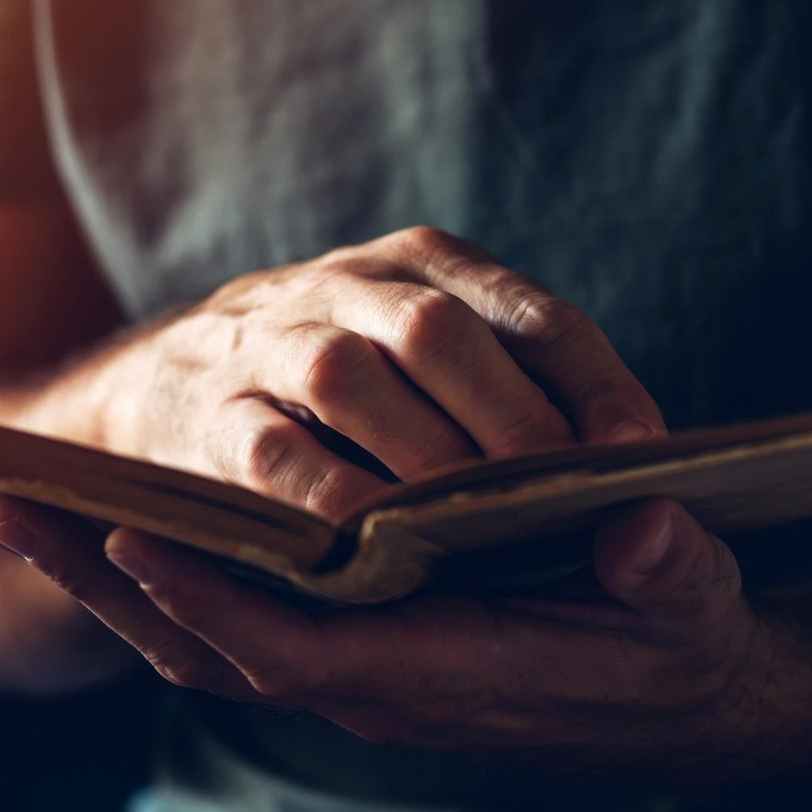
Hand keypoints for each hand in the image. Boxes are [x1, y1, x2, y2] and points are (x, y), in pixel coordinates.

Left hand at [0, 493, 805, 782]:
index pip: (302, 653)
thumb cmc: (677, 643)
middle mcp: (379, 682)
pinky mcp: (359, 641)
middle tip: (11, 512)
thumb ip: (667, 575)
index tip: (131, 537)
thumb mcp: (692, 606)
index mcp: (445, 674)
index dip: (216, 602)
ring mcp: (358, 666)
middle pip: (216, 647)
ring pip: (210, 639)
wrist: (674, 694)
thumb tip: (641, 534)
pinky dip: (169, 583)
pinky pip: (238, 621)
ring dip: (115, 583)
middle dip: (113, 588)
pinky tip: (116, 530)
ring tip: (26, 512)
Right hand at [93, 226, 664, 519]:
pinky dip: (327, 499)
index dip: (592, 379)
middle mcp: (348, 284)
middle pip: (436, 331)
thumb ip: (522, 384)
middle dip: (509, 417)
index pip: (528, 311)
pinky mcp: (207, 415)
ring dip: (418, 455)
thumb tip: (633, 461)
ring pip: (347, 377)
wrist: (169, 377)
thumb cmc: (346, 380)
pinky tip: (376, 550)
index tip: (643, 447)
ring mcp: (269, 343)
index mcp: (426, 261)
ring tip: (476, 526)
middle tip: (560, 496)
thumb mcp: (430, 346)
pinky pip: (270, 454)